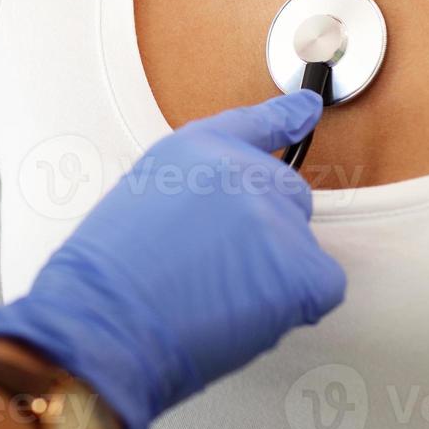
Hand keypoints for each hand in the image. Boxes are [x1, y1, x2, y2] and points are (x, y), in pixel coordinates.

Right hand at [0, 91, 345, 428]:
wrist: (107, 321)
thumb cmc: (109, 275)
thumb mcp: (142, 195)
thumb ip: (197, 186)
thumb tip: (231, 208)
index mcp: (200, 148)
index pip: (256, 125)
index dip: (285, 116)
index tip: (307, 106)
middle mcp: (244, 171)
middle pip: (288, 196)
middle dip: (266, 230)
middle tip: (219, 266)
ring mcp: (275, 217)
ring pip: (300, 245)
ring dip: (272, 272)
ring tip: (218, 293)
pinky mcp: (300, 266)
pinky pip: (321, 286)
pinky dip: (296, 304)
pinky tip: (248, 311)